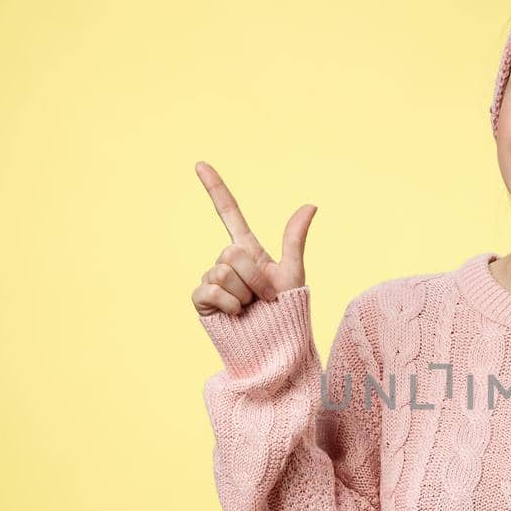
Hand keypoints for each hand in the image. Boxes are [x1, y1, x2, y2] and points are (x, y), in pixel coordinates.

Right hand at [189, 160, 316, 316]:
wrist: (276, 346)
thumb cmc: (286, 313)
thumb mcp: (293, 273)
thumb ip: (294, 239)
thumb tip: (311, 205)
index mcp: (249, 251)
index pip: (229, 213)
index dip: (215, 188)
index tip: (200, 163)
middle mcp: (227, 262)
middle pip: (232, 250)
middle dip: (254, 277)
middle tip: (265, 297)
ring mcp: (213, 281)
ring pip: (222, 271)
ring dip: (244, 293)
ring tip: (252, 308)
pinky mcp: (203, 301)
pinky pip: (210, 290)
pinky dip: (229, 304)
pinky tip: (236, 315)